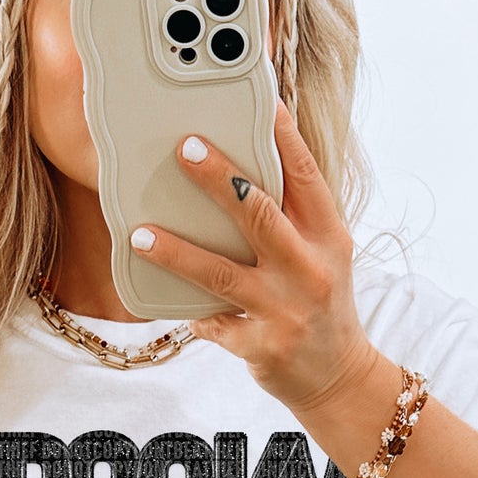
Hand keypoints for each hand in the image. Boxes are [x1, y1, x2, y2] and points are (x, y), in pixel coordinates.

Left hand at [129, 97, 378, 412]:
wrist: (337, 376)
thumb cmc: (320, 301)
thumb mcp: (324, 254)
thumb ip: (292, 216)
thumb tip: (240, 168)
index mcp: (329, 238)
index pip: (306, 178)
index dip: (283, 138)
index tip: (259, 100)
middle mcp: (310, 271)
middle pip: (260, 216)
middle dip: (220, 180)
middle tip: (185, 148)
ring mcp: (285, 311)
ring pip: (223, 274)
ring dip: (178, 252)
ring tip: (140, 234)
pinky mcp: (261, 347)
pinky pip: (212, 322)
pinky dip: (187, 308)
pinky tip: (159, 294)